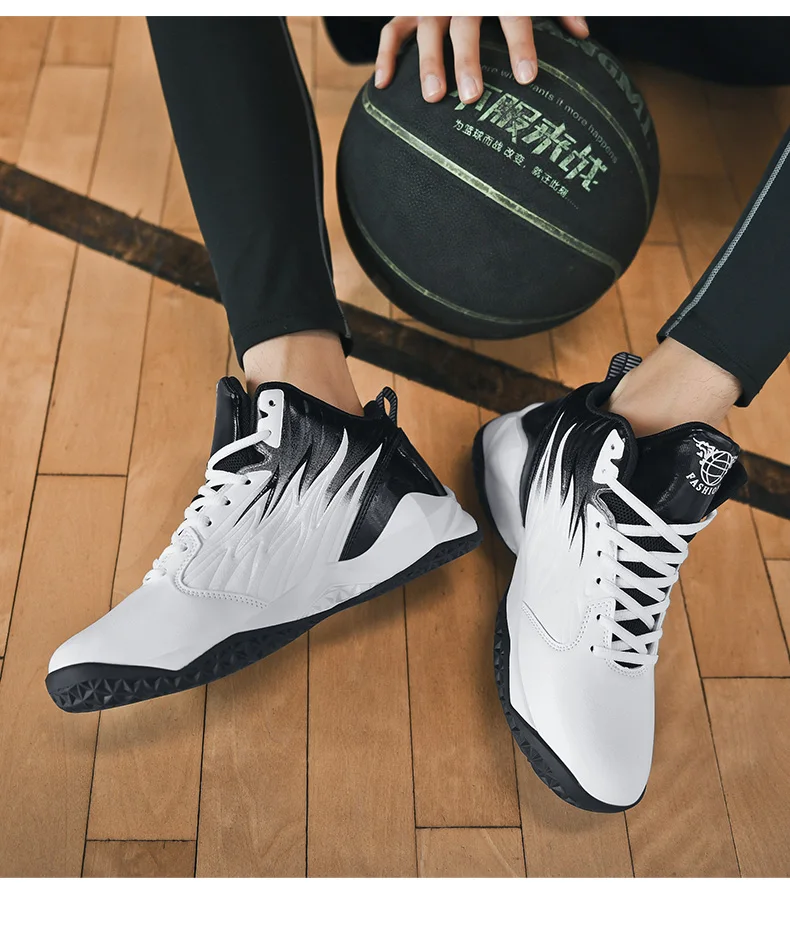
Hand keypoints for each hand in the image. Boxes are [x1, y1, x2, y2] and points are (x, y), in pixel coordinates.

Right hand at [375, 16, 588, 103]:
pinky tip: (383, 85)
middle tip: (473, 97)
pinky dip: (384, 55)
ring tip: (434, 99)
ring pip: (426, 29)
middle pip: (464, 26)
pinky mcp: (409, 7)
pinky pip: (391, 29)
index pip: (513, 13)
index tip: (528, 78)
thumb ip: (560, 5)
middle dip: (467, 60)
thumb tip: (584, 35)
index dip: (521, 44)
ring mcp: (432, 1)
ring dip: (428, 63)